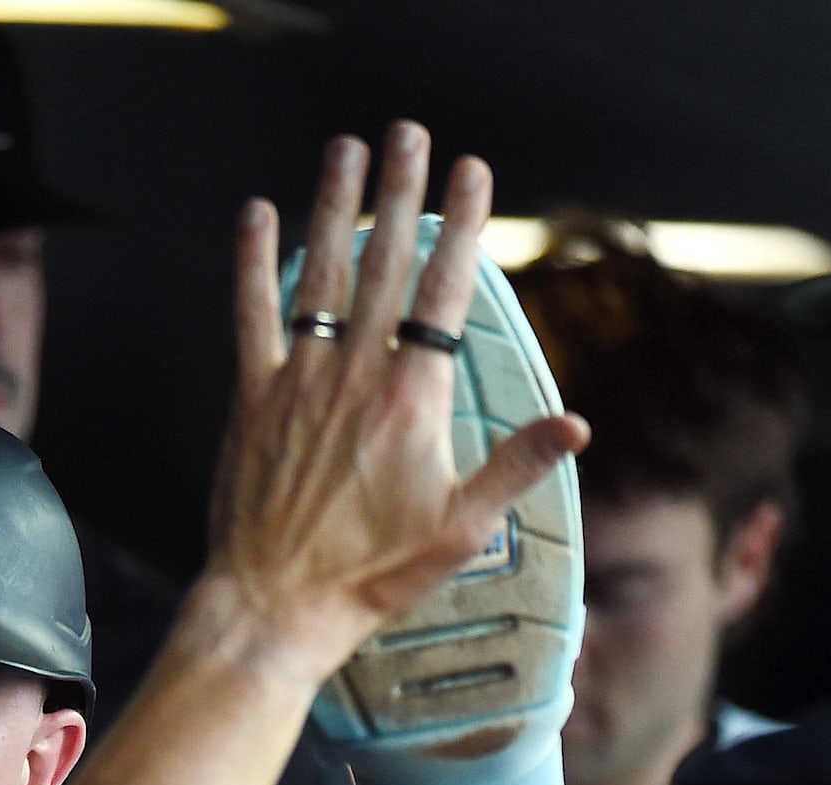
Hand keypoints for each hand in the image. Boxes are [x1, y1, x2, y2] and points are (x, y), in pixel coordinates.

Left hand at [200, 123, 587, 684]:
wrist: (278, 604)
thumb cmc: (372, 573)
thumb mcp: (463, 527)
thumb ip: (518, 466)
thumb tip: (577, 425)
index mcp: (413, 400)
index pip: (446, 293)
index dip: (463, 227)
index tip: (473, 175)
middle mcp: (356, 375)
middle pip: (386, 264)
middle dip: (401, 193)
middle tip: (410, 135)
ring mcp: (300, 381)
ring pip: (323, 274)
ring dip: (336, 206)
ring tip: (346, 151)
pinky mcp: (253, 398)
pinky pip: (253, 315)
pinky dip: (253, 263)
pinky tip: (254, 215)